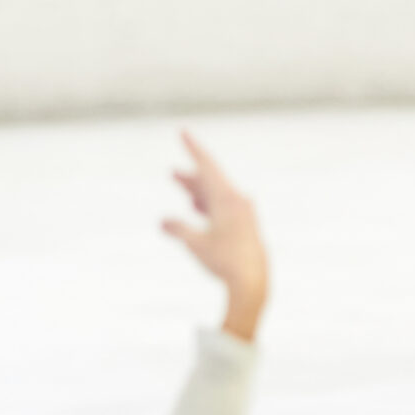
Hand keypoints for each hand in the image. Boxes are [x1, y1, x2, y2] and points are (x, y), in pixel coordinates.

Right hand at [162, 131, 267, 341]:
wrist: (252, 282)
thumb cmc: (224, 262)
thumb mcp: (195, 244)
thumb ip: (178, 229)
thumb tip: (163, 222)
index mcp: (227, 199)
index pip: (207, 166)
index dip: (193, 148)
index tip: (183, 132)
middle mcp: (238, 201)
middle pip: (210, 181)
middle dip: (190, 178)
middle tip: (173, 173)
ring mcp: (244, 213)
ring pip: (217, 195)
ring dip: (198, 191)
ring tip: (183, 188)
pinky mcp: (246, 225)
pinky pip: (224, 207)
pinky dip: (209, 204)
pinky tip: (198, 208)